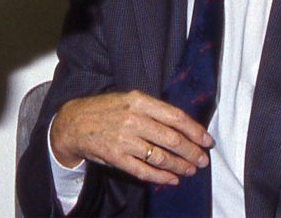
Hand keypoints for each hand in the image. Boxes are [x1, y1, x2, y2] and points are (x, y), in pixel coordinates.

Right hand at [49, 91, 212, 185]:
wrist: (74, 122)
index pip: (175, 117)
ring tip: (190, 170)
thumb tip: (183, 125)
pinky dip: (161, 177)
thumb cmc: (106, 110)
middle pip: (172, 139)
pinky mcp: (116, 157)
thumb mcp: (129, 100)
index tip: (206, 141)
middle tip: (202, 159)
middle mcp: (133, 120)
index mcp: (139, 101)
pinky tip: (172, 179)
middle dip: (191, 152)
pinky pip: (144, 170)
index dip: (195, 130)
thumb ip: (153, 110)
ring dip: (179, 166)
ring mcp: (124, 140)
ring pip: (160, 157)